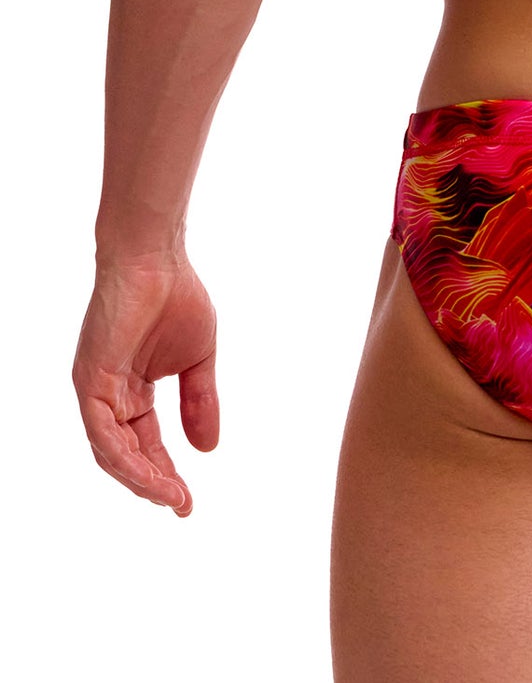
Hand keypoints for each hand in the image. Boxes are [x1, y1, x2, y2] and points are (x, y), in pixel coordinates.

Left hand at [73, 253, 218, 516]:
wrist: (157, 259)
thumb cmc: (175, 296)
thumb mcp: (197, 360)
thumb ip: (200, 402)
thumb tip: (207, 449)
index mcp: (131, 390)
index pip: (145, 443)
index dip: (165, 472)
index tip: (187, 500)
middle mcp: (108, 395)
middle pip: (126, 454)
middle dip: (154, 483)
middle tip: (181, 505)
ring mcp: (96, 389)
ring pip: (111, 451)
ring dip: (141, 478)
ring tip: (171, 496)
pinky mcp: (90, 380)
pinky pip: (102, 432)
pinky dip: (126, 457)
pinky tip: (149, 473)